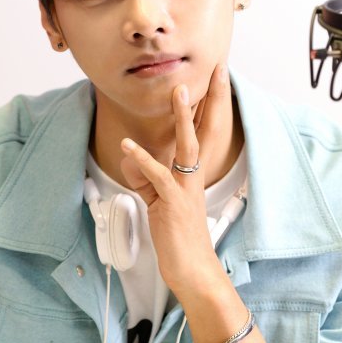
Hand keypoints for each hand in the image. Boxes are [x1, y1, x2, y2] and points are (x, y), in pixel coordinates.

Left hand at [120, 63, 228, 296]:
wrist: (192, 271)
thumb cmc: (178, 240)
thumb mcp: (158, 202)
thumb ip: (146, 179)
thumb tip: (133, 159)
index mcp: (192, 176)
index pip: (202, 134)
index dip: (205, 107)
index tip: (210, 81)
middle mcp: (194, 177)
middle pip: (204, 131)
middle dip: (208, 100)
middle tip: (214, 72)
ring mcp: (186, 188)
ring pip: (188, 145)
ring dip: (182, 117)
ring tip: (178, 92)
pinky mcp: (172, 202)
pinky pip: (158, 175)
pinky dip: (141, 159)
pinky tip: (127, 145)